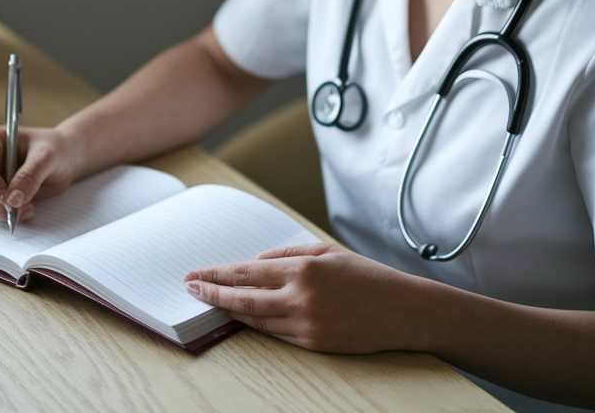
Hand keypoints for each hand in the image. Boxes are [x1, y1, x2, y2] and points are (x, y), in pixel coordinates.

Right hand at [0, 124, 84, 221]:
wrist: (65, 158)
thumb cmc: (54, 148)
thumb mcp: (46, 157)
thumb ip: (29, 176)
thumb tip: (11, 200)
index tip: (7, 198)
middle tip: (20, 207)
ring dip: (3, 211)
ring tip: (28, 207)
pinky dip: (8, 215)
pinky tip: (27, 209)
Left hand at [183, 242, 421, 352]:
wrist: (404, 311)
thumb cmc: (367, 277)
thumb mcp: (327, 252)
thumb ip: (288, 253)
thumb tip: (255, 262)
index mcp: (304, 268)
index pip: (246, 272)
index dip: (216, 275)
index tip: (195, 275)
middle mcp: (301, 297)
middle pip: (243, 299)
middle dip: (211, 294)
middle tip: (190, 290)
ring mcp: (307, 324)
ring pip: (256, 320)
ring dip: (230, 311)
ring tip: (210, 302)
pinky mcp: (315, 344)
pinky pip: (277, 334)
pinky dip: (257, 325)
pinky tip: (243, 318)